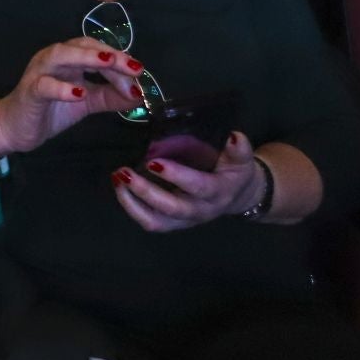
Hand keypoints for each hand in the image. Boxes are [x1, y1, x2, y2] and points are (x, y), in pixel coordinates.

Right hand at [0, 38, 145, 154]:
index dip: (119, 61)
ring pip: (61, 55)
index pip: (98, 50)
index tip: (139, 74)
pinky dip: (62, 88)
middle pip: (82, 45)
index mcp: (70, 58)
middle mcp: (54, 58)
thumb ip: (110, 97)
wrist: (16, 128)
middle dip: (109, 55)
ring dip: (87, 58)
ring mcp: (39, 72)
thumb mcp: (87, 102)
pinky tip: (79, 93)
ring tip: (109, 63)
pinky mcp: (29, 91)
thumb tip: (140, 95)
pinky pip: (44, 85)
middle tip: (133, 68)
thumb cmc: (51, 110)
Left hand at [113, 131, 266, 231]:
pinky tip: (120, 188)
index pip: (197, 187)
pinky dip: (132, 208)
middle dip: (146, 192)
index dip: (176, 176)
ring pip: (156, 222)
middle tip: (125, 172)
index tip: (154, 162)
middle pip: (171, 208)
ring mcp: (184, 221)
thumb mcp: (241, 160)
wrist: (238, 196)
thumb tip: (234, 136)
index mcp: (218, 193)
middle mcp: (200, 211)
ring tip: (117, 179)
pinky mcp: (172, 224)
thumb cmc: (234, 172)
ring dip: (132, 203)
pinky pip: (150, 223)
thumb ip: (239, 150)